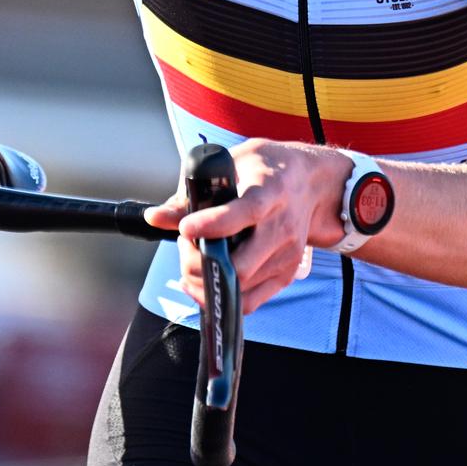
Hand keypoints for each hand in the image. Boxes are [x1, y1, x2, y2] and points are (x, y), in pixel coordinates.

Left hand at [143, 138, 352, 314]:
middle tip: (185, 244)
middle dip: (199, 263)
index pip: (243, 214)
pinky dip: (221, 296)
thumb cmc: (266, 169)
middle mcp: (282, 227)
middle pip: (240, 264)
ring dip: (204, 280)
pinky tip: (204, 279)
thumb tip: (155, 218)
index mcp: (269, 192)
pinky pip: (250, 302)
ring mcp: (286, 255)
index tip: (186, 229)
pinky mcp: (286, 274)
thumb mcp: (231, 164)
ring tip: (194, 257)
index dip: (212, 226)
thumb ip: (191, 194)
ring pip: (240, 287)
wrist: (311, 183)